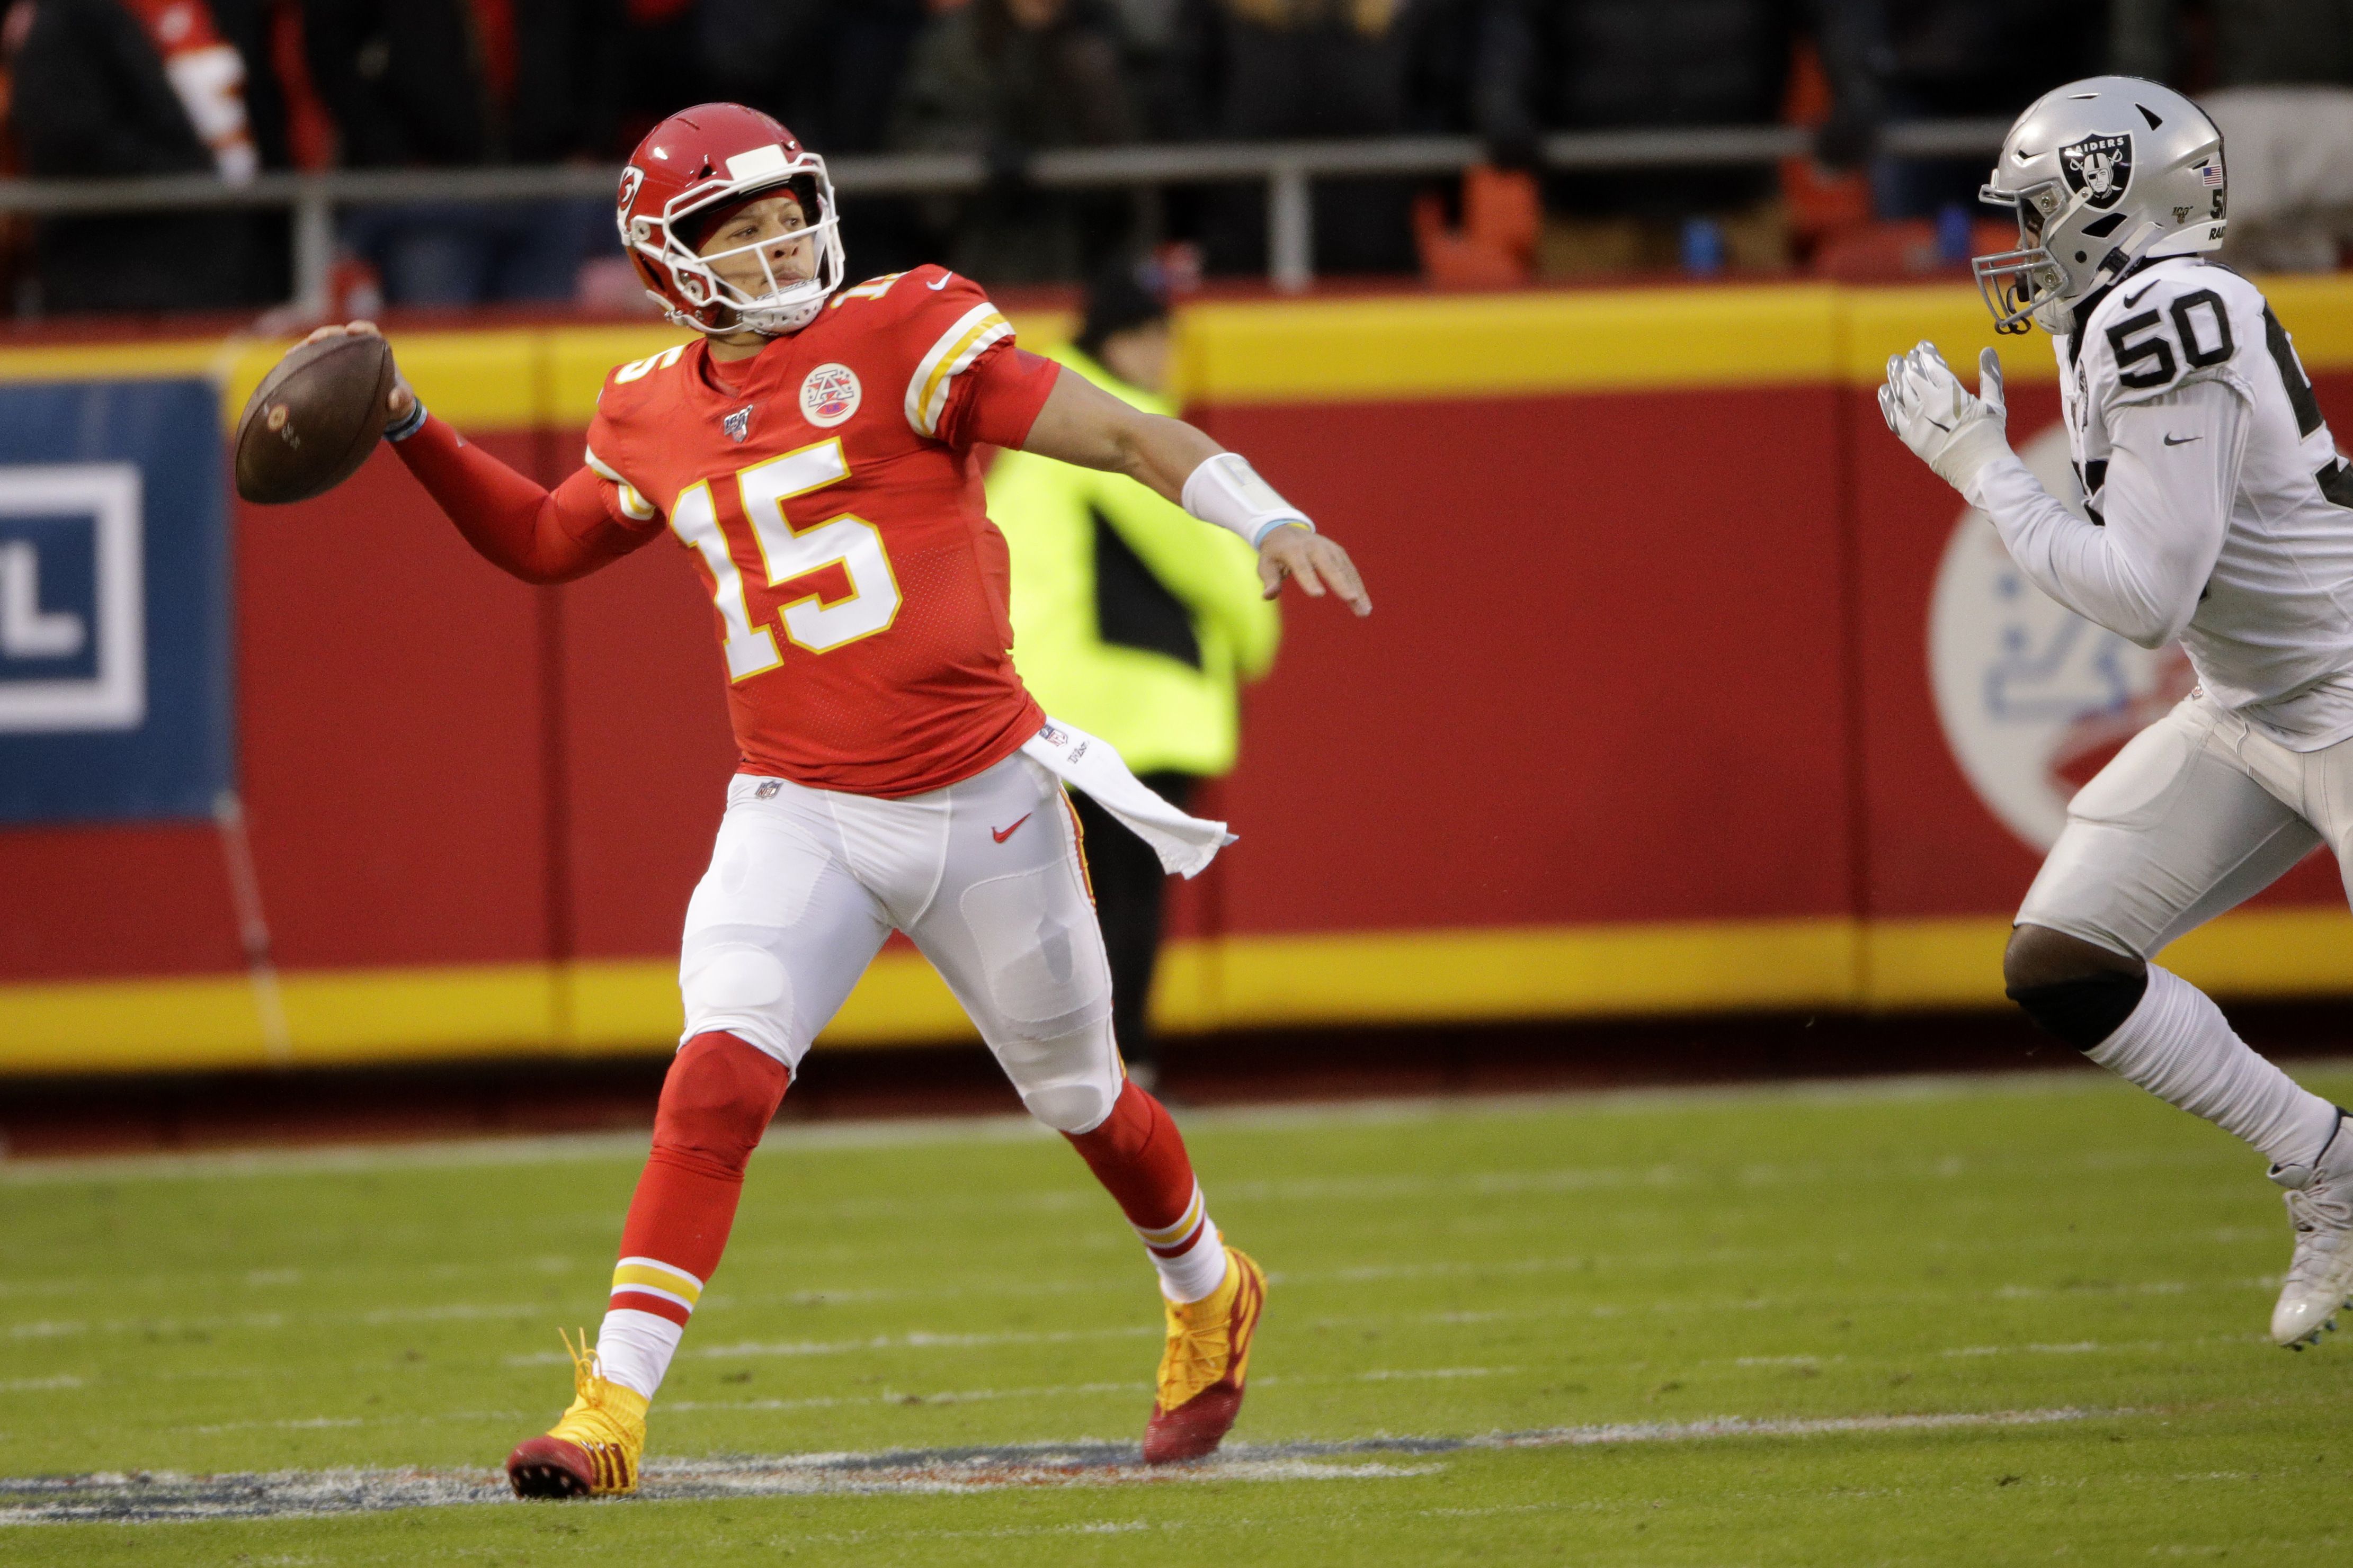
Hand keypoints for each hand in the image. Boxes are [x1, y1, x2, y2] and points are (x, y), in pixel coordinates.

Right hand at [302, 319, 415, 431]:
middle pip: (340, 334)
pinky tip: (288, 362)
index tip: (352, 330)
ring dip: (309, 346)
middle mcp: (357, 349)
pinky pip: (315, 359)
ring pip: (324, 345)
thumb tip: (392, 401)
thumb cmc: (396, 399)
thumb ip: (402, 398)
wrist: (385, 409)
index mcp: (377, 350)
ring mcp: (342, 357)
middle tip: (315, 339)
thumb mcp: (404, 401)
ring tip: (294, 353)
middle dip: (327, 334)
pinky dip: (302, 359)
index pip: (369, 331)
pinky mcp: (329, 366)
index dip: (361, 328)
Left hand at [1258, 524, 1370, 614]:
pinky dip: (1358, 587)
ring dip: (1356, 589)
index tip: (1318, 594)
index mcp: (1293, 550)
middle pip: (1329, 566)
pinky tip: (1365, 604)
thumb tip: (1268, 595)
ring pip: (1345, 570)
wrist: (1286, 532)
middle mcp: (1315, 547)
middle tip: (1352, 598)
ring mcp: (1329, 548)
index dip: (1309, 580)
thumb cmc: (1274, 555)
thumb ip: (1269, 580)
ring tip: (1364, 611)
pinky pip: (1350, 571)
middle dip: (1341, 582)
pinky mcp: (1339, 553)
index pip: (1302, 566)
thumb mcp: (1265, 565)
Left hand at [1880, 342, 2009, 494]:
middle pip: (1914, 378)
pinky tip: (1884, 390)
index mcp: (1952, 394)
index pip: (1934, 367)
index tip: (1922, 346)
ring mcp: (1919, 422)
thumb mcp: (1994, 402)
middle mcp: (1931, 405)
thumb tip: (1988, 349)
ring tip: (1893, 364)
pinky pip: (1893, 416)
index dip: (1927, 354)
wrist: (1978, 467)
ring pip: (1902, 393)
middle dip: (1910, 364)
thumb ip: (1990, 375)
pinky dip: (1887, 402)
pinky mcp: (1910, 438)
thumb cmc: (1990, 434)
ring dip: (1896, 377)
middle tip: (1906, 356)